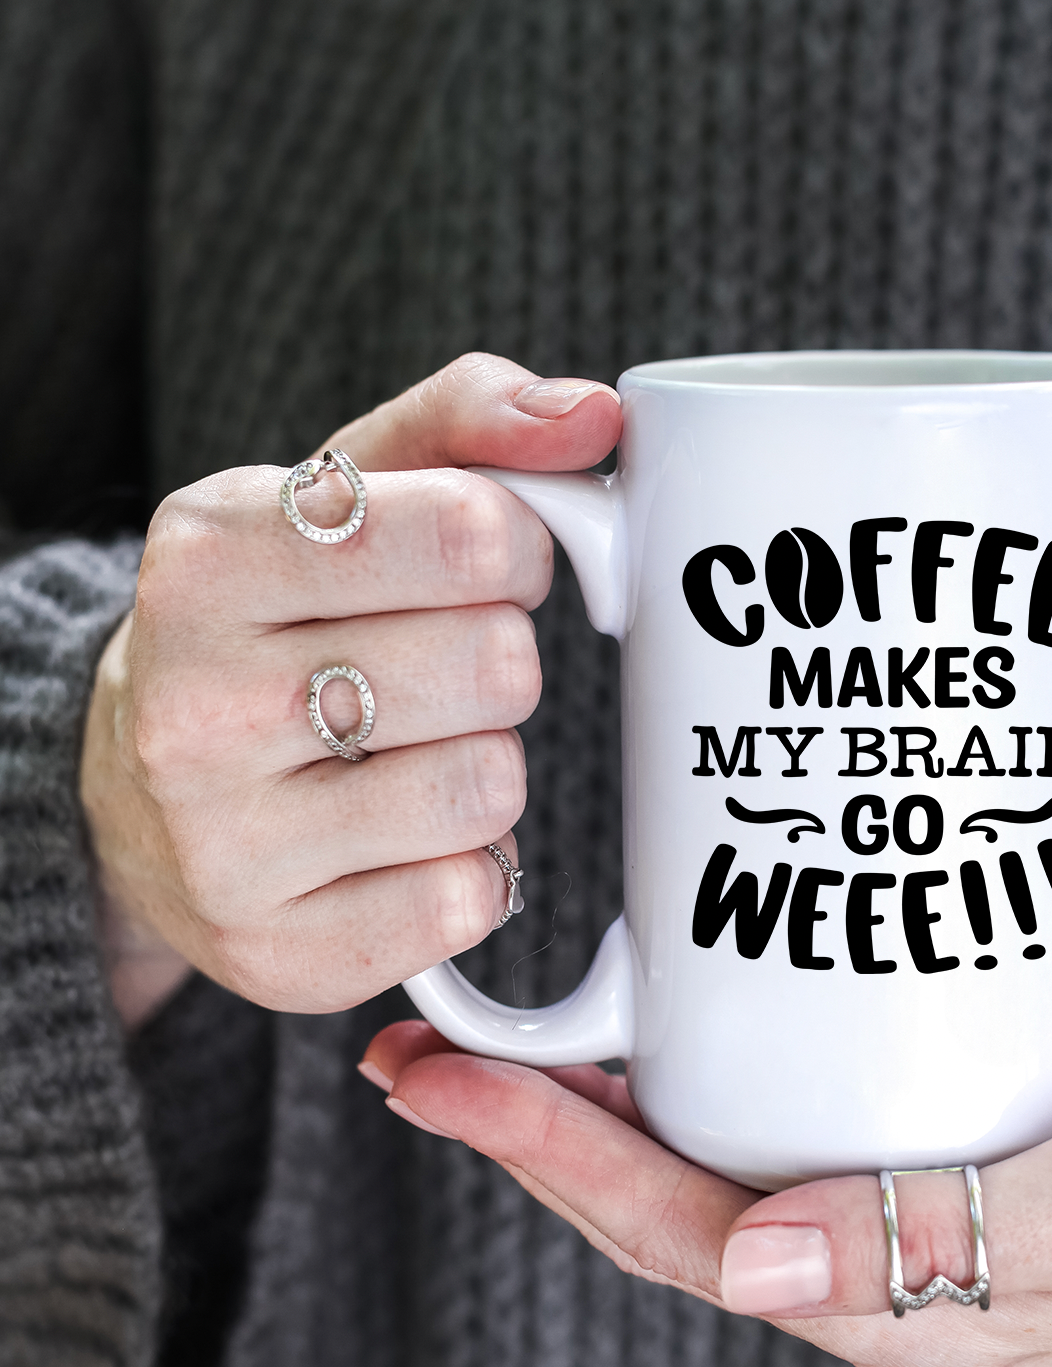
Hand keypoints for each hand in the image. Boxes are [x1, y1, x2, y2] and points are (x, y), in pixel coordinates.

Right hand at [81, 356, 620, 1026]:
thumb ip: (470, 422)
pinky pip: (468, 900)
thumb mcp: (341, 491)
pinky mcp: (277, 952)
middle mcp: (192, 705)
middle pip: (498, 666)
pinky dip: (470, 865)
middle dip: (502, 660)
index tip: (480, 564)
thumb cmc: (279, 621)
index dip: (515, 547)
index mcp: (210, 557)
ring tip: (411, 752)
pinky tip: (402, 839)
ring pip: (490, 787)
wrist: (141, 794)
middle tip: (440, 666)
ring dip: (486, 765)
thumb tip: (596, 414)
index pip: (472, 533)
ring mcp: (224, 846)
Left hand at [361, 1016, 1051, 1366]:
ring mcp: (913, 1216)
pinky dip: (711, 1072)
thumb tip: (745, 1268)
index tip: (439, 1078)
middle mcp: (889, 1276)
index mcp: (908, 1313)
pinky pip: (791, 1122)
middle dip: (534, 1131)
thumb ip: (947, 1239)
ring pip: (717, 1160)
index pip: (675, 1233)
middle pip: (667, 1201)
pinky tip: (688, 1012)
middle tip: (432, 1047)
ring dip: (606, 1105)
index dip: (543, 1153)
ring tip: (517, 1032)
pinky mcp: (946, 1151)